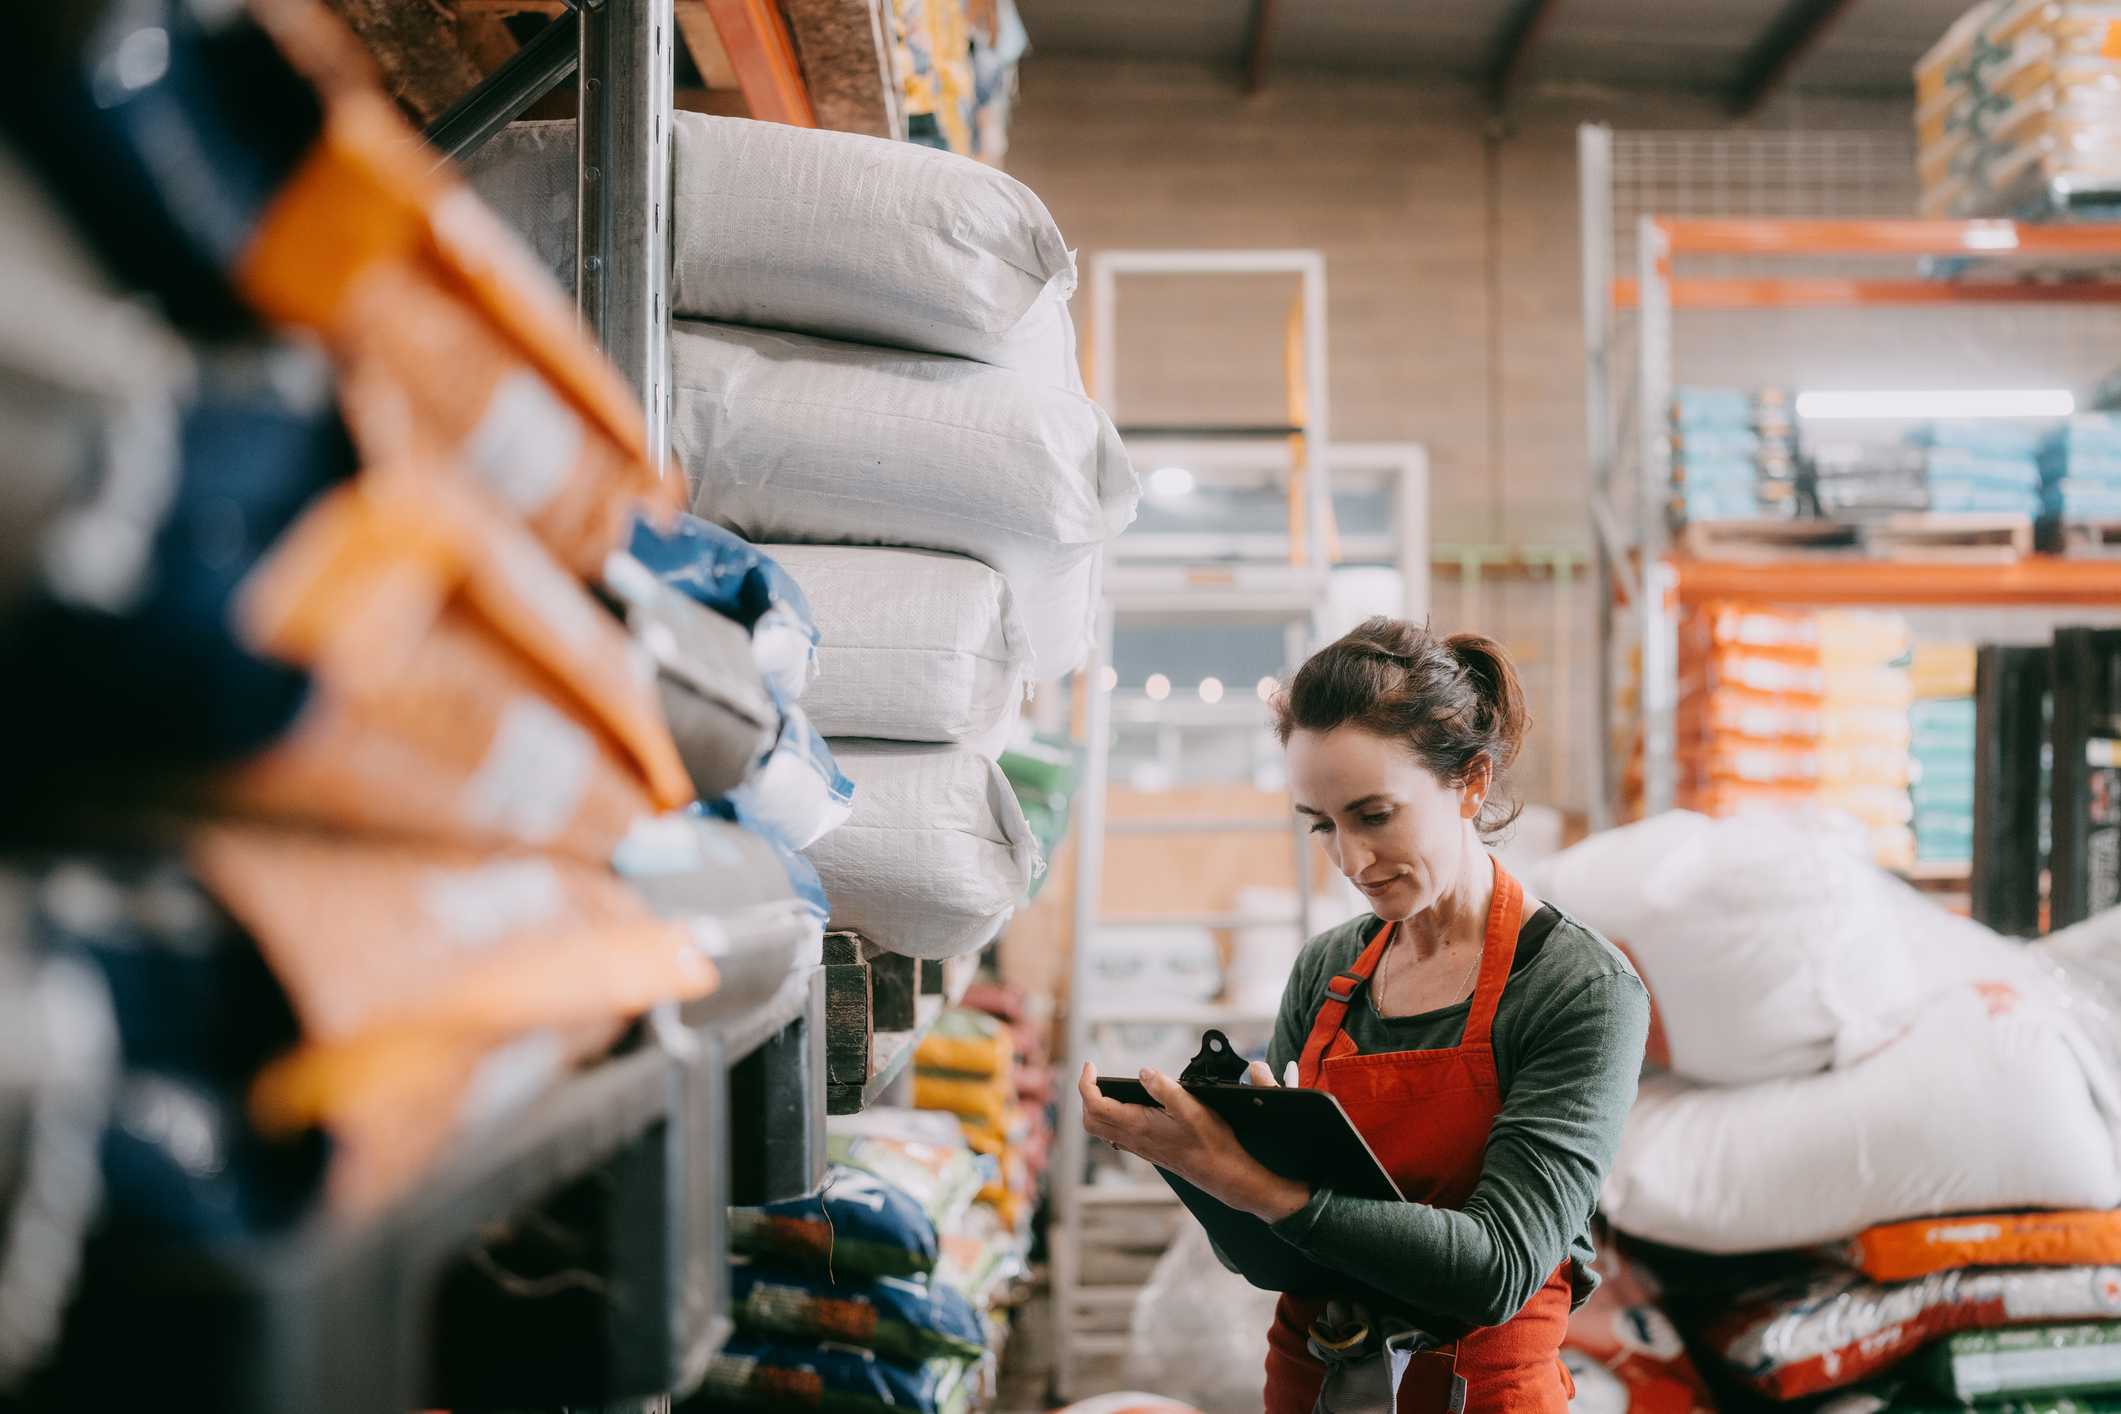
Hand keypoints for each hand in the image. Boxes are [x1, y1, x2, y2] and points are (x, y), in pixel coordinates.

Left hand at [1078, 1062, 1311, 1223]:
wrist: (1223, 1174)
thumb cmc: (1210, 1142)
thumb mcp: (1189, 1106)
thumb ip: (1163, 1086)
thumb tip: (1143, 1072)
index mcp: (1137, 1125)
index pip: (1095, 1105)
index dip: (1086, 1083)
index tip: (1090, 1065)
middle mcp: (1133, 1139)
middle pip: (1090, 1121)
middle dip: (1086, 1096)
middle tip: (1094, 1076)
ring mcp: (1140, 1148)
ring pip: (1102, 1131)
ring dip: (1096, 1109)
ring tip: (1106, 1088)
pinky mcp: (1149, 1152)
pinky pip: (1116, 1137)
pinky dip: (1110, 1119)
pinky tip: (1128, 1108)